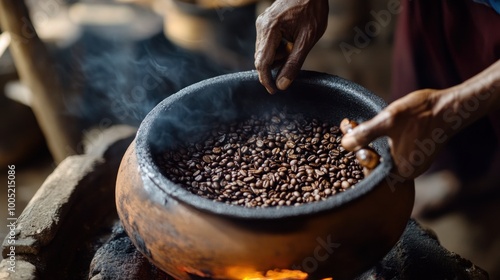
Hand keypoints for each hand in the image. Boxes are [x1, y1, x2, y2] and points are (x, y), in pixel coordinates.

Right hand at [254, 0, 328, 93]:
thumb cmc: (312, 10)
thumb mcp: (307, 39)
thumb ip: (294, 63)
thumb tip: (282, 85)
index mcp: (270, 29)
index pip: (262, 62)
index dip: (266, 80)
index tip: (274, 91)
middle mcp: (261, 26)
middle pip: (261, 58)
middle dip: (276, 65)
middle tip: (293, 60)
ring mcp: (262, 24)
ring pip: (264, 52)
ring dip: (278, 57)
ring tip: (294, 45)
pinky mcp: (265, 23)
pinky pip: (267, 44)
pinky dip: (278, 49)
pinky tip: (290, 41)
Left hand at [341, 60, 499, 179]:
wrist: (449, 107)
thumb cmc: (421, 113)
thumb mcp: (388, 120)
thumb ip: (365, 134)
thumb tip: (345, 144)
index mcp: (400, 171)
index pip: (369, 170)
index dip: (355, 153)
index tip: (346, 137)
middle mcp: (407, 173)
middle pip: (375, 163)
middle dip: (359, 146)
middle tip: (349, 127)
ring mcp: (413, 164)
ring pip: (383, 156)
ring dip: (369, 142)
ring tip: (356, 126)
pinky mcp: (416, 155)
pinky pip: (393, 152)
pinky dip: (382, 141)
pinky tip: (373, 128)